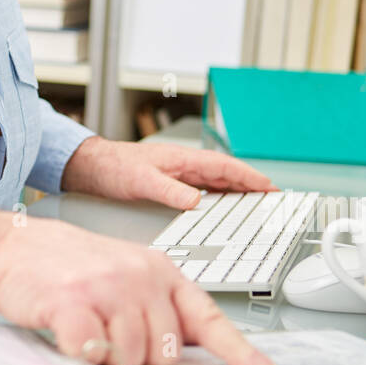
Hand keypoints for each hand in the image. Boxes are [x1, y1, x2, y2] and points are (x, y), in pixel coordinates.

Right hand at [0, 209, 275, 364]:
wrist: (12, 248)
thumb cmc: (68, 267)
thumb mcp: (124, 275)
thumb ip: (156, 307)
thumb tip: (184, 353)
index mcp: (159, 270)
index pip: (207, 317)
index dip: (236, 350)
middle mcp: (140, 275)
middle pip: (166, 352)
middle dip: (138, 357)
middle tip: (109, 333)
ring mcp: (107, 287)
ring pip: (131, 358)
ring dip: (107, 358)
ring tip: (87, 328)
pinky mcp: (73, 303)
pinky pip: (93, 353)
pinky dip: (82, 356)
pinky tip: (69, 334)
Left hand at [61, 135, 277, 210]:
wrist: (92, 166)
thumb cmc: (115, 168)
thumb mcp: (143, 181)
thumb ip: (171, 191)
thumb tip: (196, 201)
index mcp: (184, 159)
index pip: (225, 167)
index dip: (250, 177)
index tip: (270, 187)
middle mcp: (185, 163)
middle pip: (226, 174)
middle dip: (251, 184)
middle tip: (273, 198)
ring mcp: (180, 171)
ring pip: (217, 181)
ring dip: (237, 190)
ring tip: (256, 203)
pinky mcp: (172, 180)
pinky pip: (204, 188)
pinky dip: (219, 195)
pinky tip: (223, 205)